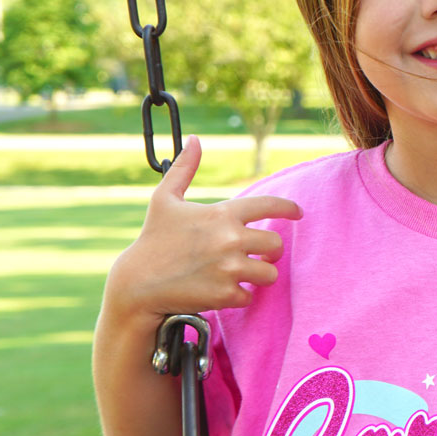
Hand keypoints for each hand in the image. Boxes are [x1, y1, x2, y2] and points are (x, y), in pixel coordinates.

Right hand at [109, 135, 302, 319]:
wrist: (138, 283)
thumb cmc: (153, 239)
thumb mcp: (164, 199)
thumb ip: (184, 168)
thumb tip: (195, 140)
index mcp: (222, 214)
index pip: (269, 205)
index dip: (288, 208)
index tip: (298, 212)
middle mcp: (231, 239)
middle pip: (276, 244)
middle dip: (271, 250)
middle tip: (260, 254)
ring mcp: (230, 268)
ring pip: (270, 273)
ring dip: (260, 274)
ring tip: (244, 273)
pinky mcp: (226, 294)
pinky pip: (250, 296)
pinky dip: (240, 295)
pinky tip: (224, 290)